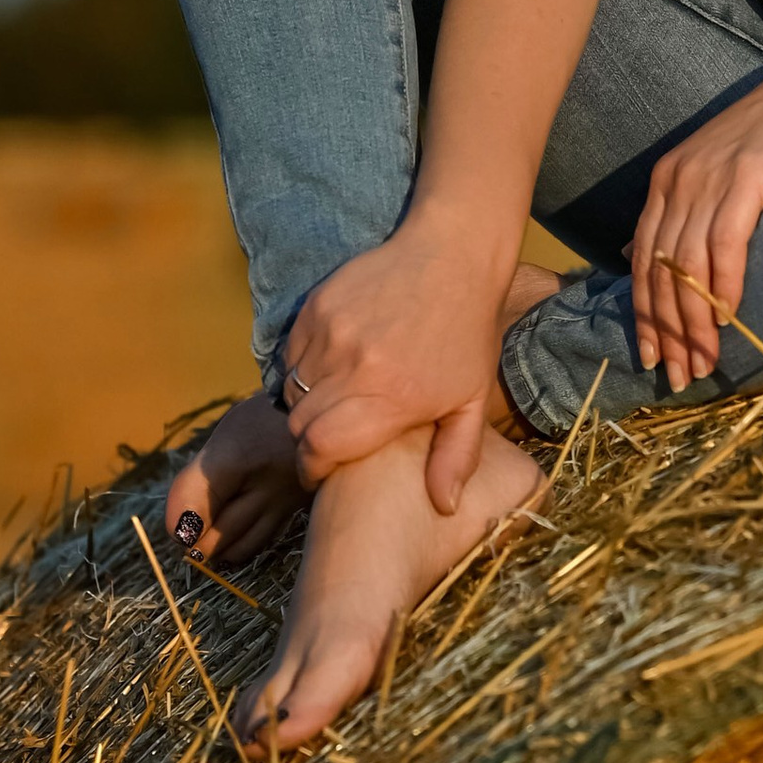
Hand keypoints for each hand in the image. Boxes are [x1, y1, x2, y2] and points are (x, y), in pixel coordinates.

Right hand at [279, 216, 513, 512]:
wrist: (452, 253)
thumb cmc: (467, 333)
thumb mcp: (472, 400)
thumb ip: (456, 458)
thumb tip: (444, 508)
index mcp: (390, 397)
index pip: (318, 448)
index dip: (312, 468)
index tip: (322, 473)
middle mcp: (353, 366)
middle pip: (298, 424)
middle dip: (309, 442)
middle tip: (331, 441)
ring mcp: (330, 333)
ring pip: (291, 390)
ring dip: (307, 404)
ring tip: (336, 402)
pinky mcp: (316, 306)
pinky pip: (291, 354)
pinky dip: (304, 368)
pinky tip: (335, 365)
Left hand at [630, 43, 762, 391]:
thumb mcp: (724, 171)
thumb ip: (694, 211)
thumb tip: (660, 258)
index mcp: (667, 179)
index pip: (642, 259)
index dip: (644, 313)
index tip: (651, 357)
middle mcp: (678, 178)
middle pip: (660, 269)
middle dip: (666, 330)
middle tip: (678, 376)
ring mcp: (710, 175)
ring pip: (688, 265)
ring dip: (695, 322)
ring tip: (705, 363)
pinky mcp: (747, 176)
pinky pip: (725, 244)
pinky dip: (724, 286)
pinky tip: (731, 318)